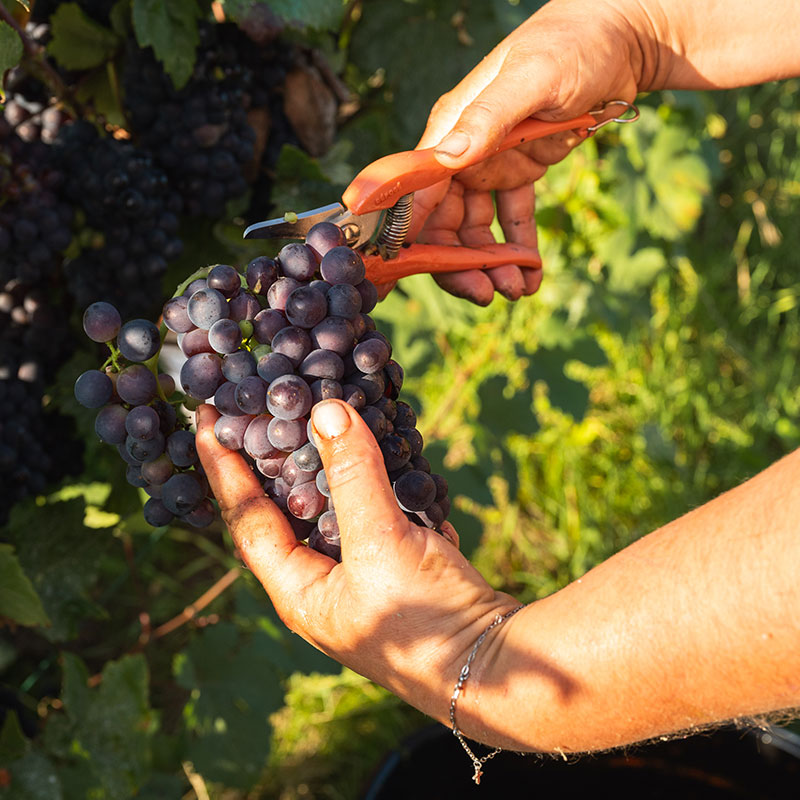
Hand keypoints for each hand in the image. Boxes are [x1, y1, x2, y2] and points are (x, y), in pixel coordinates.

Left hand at [194, 401, 518, 722]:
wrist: (495, 667)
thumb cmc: (426, 621)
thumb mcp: (382, 544)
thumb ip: (354, 477)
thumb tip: (326, 412)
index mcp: (300, 590)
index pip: (246, 518)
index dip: (222, 467)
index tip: (205, 417)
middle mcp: (321, 586)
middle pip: (283, 512)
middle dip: (270, 462)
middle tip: (258, 412)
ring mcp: (361, 580)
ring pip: (331, 511)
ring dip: (324, 468)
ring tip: (316, 423)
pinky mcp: (397, 570)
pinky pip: (371, 516)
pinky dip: (369, 482)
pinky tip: (379, 453)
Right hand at [405, 0, 643, 303]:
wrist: (621, 38)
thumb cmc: (572, 45)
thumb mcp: (533, 77)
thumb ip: (487, 117)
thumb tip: (444, 158)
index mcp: (453, 129)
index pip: (417, 192)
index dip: (410, 235)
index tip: (410, 275)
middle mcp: (464, 152)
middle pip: (444, 222)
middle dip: (460, 263)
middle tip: (487, 294)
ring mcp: (491, 164)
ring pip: (476, 229)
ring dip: (492, 264)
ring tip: (518, 290)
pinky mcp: (520, 171)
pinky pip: (512, 219)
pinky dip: (519, 250)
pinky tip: (533, 275)